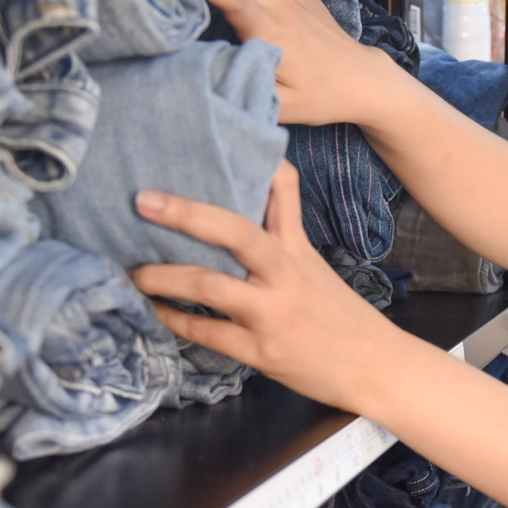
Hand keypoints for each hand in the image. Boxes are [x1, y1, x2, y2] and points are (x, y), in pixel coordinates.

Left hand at [129, 163, 405, 412]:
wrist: (375, 366)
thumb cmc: (339, 316)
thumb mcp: (315, 267)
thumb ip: (283, 236)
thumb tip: (248, 207)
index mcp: (296, 248)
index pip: (282, 191)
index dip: (255, 164)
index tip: (212, 141)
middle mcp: (283, 273)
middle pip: (235, 231)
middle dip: (186, 214)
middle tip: (142, 201)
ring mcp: (272, 312)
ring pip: (210, 285)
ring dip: (163, 276)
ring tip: (132, 271)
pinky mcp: (261, 350)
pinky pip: (208, 332)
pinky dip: (175, 320)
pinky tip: (154, 313)